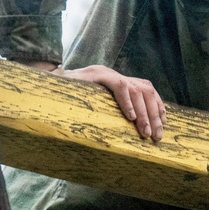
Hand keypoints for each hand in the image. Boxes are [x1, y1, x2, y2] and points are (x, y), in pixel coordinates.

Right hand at [25, 61, 166, 141]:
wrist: (44, 89)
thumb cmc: (68, 103)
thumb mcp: (94, 108)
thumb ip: (111, 112)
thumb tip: (131, 128)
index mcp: (115, 80)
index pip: (145, 87)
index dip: (157, 104)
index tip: (164, 123)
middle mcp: (112, 74)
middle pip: (145, 90)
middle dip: (154, 114)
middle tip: (156, 136)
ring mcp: (104, 72)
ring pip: (136, 89)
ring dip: (145, 113)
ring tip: (145, 132)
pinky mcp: (96, 74)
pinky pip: (119, 85)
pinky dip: (127, 102)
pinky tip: (131, 118)